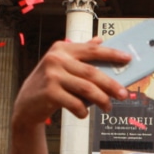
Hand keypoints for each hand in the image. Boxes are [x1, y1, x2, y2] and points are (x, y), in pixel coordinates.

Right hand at [11, 38, 129, 129]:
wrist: (26, 104)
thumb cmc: (49, 83)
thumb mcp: (61, 64)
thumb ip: (80, 53)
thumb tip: (99, 39)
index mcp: (62, 49)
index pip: (92, 50)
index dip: (112, 54)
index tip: (128, 59)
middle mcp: (56, 59)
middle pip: (92, 72)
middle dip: (111, 85)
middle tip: (123, 94)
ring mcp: (52, 75)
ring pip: (86, 88)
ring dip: (101, 100)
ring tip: (108, 107)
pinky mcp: (49, 92)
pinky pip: (75, 103)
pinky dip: (83, 110)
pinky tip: (84, 113)